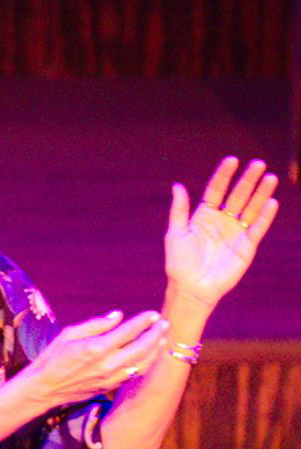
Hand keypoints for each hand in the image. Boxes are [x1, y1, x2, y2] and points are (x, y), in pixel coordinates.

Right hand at [21, 309, 168, 409]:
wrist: (43, 389)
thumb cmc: (52, 358)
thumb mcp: (68, 334)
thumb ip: (95, 325)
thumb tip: (118, 316)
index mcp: (95, 348)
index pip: (128, 332)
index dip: (143, 322)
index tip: (153, 314)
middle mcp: (106, 364)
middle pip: (142, 348)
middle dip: (156, 334)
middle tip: (164, 324)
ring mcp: (109, 378)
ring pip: (142, 363)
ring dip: (156, 350)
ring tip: (162, 338)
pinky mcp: (109, 386)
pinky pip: (134, 374)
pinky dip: (146, 363)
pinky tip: (150, 354)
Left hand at [165, 156, 278, 310]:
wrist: (190, 288)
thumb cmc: (179, 263)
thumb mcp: (175, 234)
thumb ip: (179, 210)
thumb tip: (177, 185)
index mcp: (204, 216)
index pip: (216, 190)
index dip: (224, 176)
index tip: (232, 160)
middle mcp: (222, 221)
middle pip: (237, 196)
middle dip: (247, 180)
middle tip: (258, 164)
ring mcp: (236, 233)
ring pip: (251, 208)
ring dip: (261, 193)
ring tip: (269, 178)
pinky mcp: (246, 246)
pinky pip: (257, 228)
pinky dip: (265, 216)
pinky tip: (272, 202)